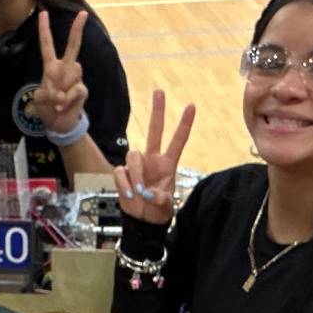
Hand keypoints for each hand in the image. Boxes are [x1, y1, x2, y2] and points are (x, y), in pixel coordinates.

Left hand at [31, 10, 87, 135]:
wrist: (58, 124)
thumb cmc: (47, 108)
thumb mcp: (39, 100)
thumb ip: (47, 94)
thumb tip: (60, 96)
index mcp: (51, 67)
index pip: (47, 45)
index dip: (44, 29)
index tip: (43, 12)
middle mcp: (64, 69)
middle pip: (72, 46)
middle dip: (77, 30)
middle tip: (83, 13)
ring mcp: (75, 78)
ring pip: (73, 72)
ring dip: (62, 87)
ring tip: (56, 101)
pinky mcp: (82, 90)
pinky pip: (75, 89)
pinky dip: (66, 99)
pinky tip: (61, 106)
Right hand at [114, 89, 194, 224]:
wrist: (141, 220)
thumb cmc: (157, 211)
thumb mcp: (165, 208)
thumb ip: (160, 200)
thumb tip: (149, 194)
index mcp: (168, 164)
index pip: (178, 141)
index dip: (184, 124)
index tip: (191, 106)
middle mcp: (152, 160)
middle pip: (154, 131)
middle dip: (157, 112)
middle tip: (159, 92)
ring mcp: (137, 166)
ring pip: (133, 155)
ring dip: (137, 174)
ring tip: (140, 191)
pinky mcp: (123, 174)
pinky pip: (120, 172)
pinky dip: (125, 184)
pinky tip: (130, 194)